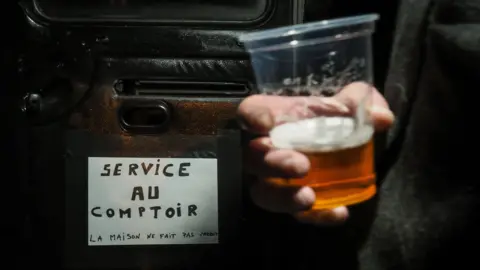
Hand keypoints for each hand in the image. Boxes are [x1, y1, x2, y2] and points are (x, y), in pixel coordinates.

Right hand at [237, 82, 394, 224]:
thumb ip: (361, 103)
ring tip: (308, 197)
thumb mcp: (348, 105)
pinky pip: (294, 215)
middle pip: (251, 158)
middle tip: (301, 166)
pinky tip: (338, 212)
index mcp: (274, 118)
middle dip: (272, 163)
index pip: (250, 112)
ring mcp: (274, 179)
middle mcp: (267, 149)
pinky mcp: (291, 201)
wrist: (339, 144)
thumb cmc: (333, 118)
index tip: (263, 123)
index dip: (252, 117)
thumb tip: (381, 117)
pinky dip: (316, 216)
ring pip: (261, 193)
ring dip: (282, 197)